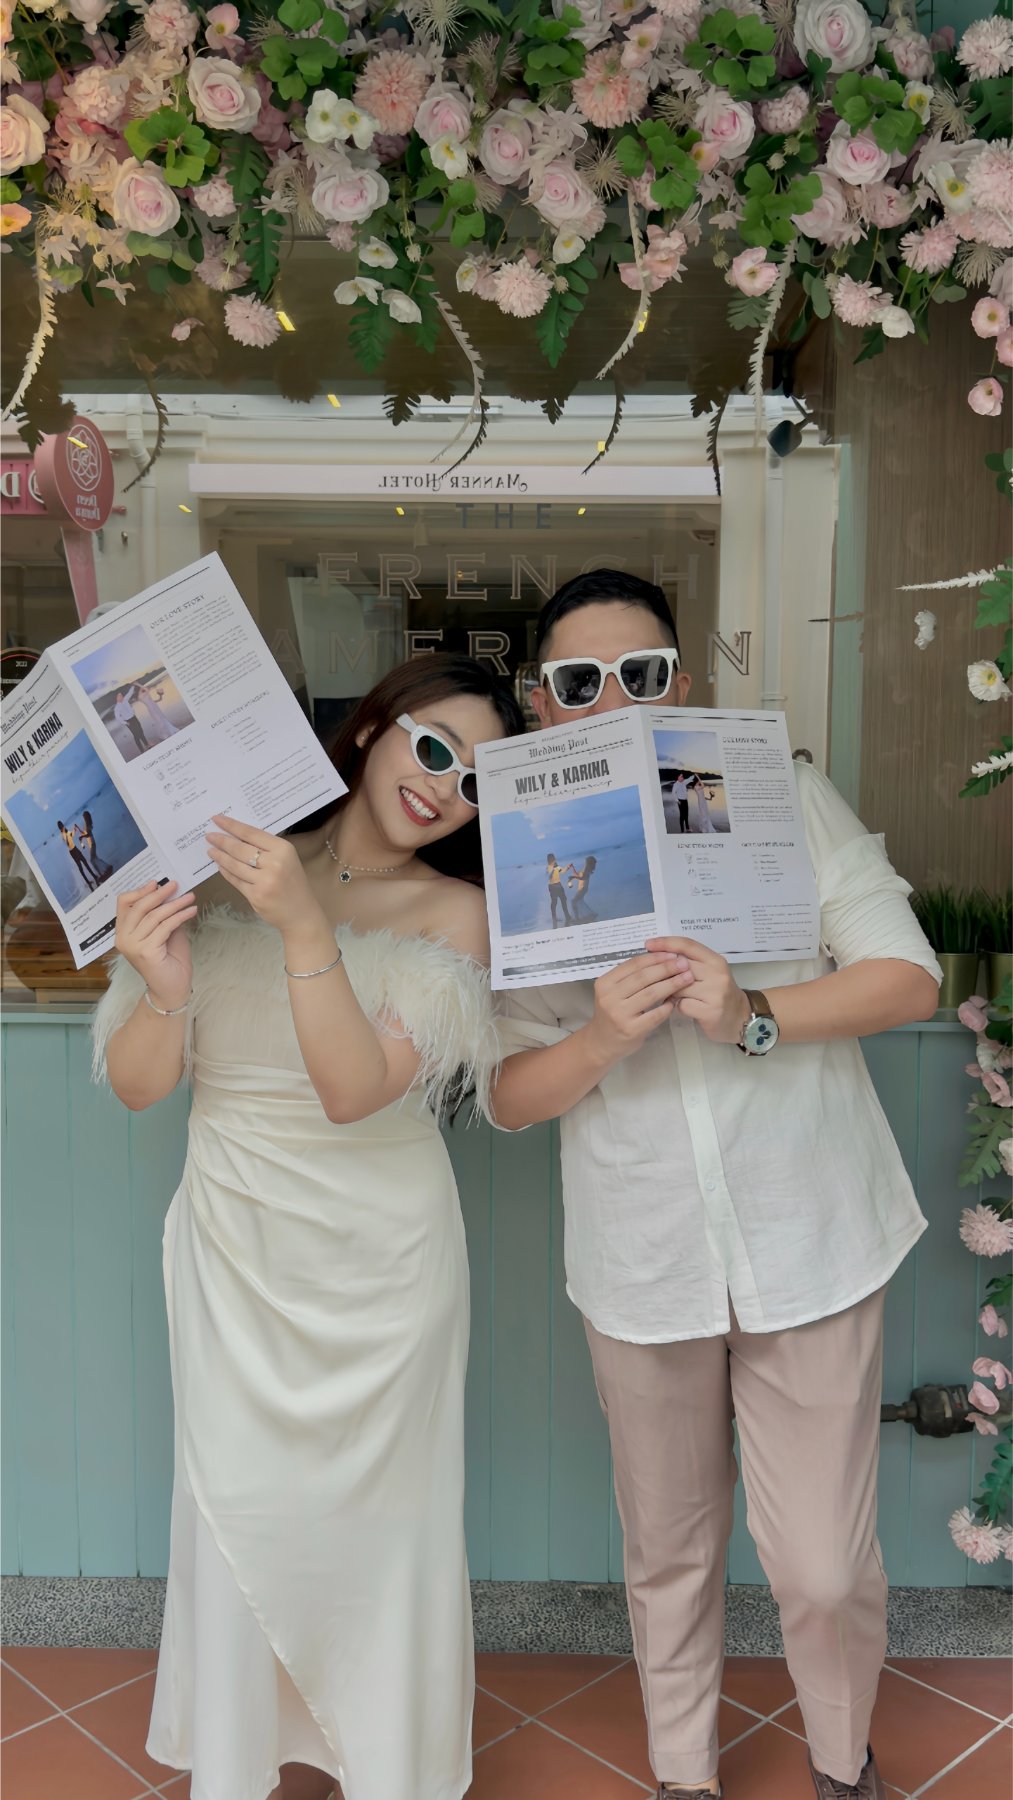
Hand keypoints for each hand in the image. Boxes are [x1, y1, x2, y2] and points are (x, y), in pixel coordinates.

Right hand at [115, 881, 195, 1008]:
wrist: (172, 988)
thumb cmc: (169, 960)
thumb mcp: (164, 932)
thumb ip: (162, 915)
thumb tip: (171, 893)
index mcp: (123, 932)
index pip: (123, 904)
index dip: (139, 891)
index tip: (156, 882)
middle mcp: (123, 939)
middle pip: (139, 907)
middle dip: (159, 894)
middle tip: (175, 884)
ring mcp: (133, 946)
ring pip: (154, 916)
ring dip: (175, 904)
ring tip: (190, 897)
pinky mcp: (146, 952)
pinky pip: (165, 926)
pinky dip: (180, 916)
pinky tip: (191, 911)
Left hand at [206, 815, 325, 938]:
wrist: (301, 913)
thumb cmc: (292, 883)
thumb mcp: (286, 859)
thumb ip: (266, 848)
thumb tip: (236, 836)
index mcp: (283, 849)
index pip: (251, 833)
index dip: (232, 825)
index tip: (217, 819)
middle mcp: (275, 863)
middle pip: (240, 849)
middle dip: (222, 841)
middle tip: (209, 836)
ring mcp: (264, 881)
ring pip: (235, 865)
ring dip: (220, 857)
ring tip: (211, 851)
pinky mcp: (256, 896)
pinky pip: (235, 880)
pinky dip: (226, 872)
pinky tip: (220, 866)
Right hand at [584, 950, 692, 1066]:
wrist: (602, 1042)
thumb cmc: (613, 1013)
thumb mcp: (614, 991)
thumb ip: (631, 977)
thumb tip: (662, 958)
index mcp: (605, 982)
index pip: (633, 964)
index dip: (655, 958)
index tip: (673, 954)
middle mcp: (609, 997)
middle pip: (643, 977)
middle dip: (666, 968)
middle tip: (684, 964)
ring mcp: (619, 1014)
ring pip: (650, 993)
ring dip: (672, 984)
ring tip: (687, 978)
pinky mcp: (631, 1030)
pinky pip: (654, 1015)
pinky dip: (667, 1006)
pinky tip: (676, 1000)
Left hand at [646, 937, 749, 1043]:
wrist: (740, 1017)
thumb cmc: (718, 993)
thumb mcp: (708, 972)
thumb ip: (689, 963)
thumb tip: (658, 955)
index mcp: (715, 960)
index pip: (687, 945)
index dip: (666, 943)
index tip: (648, 944)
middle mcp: (717, 973)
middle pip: (680, 966)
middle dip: (663, 972)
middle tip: (653, 978)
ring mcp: (715, 992)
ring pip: (678, 986)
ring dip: (669, 991)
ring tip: (670, 995)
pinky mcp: (710, 1011)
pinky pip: (682, 1005)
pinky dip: (676, 1006)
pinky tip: (680, 1007)